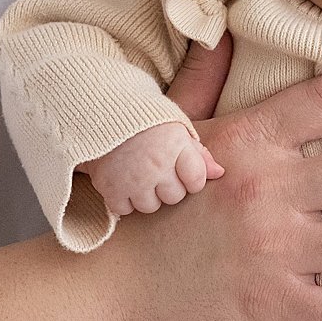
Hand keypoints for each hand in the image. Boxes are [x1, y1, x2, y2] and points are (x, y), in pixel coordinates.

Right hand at [83, 121, 223, 215]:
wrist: (101, 111)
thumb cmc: (144, 119)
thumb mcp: (176, 127)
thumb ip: (199, 152)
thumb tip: (220, 173)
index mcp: (175, 146)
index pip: (197, 181)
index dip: (190, 178)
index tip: (179, 168)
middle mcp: (156, 165)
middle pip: (174, 197)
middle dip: (168, 187)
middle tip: (156, 169)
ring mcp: (132, 179)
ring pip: (150, 206)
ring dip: (146, 195)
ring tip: (139, 176)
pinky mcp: (109, 187)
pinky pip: (123, 209)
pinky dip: (123, 200)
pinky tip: (122, 182)